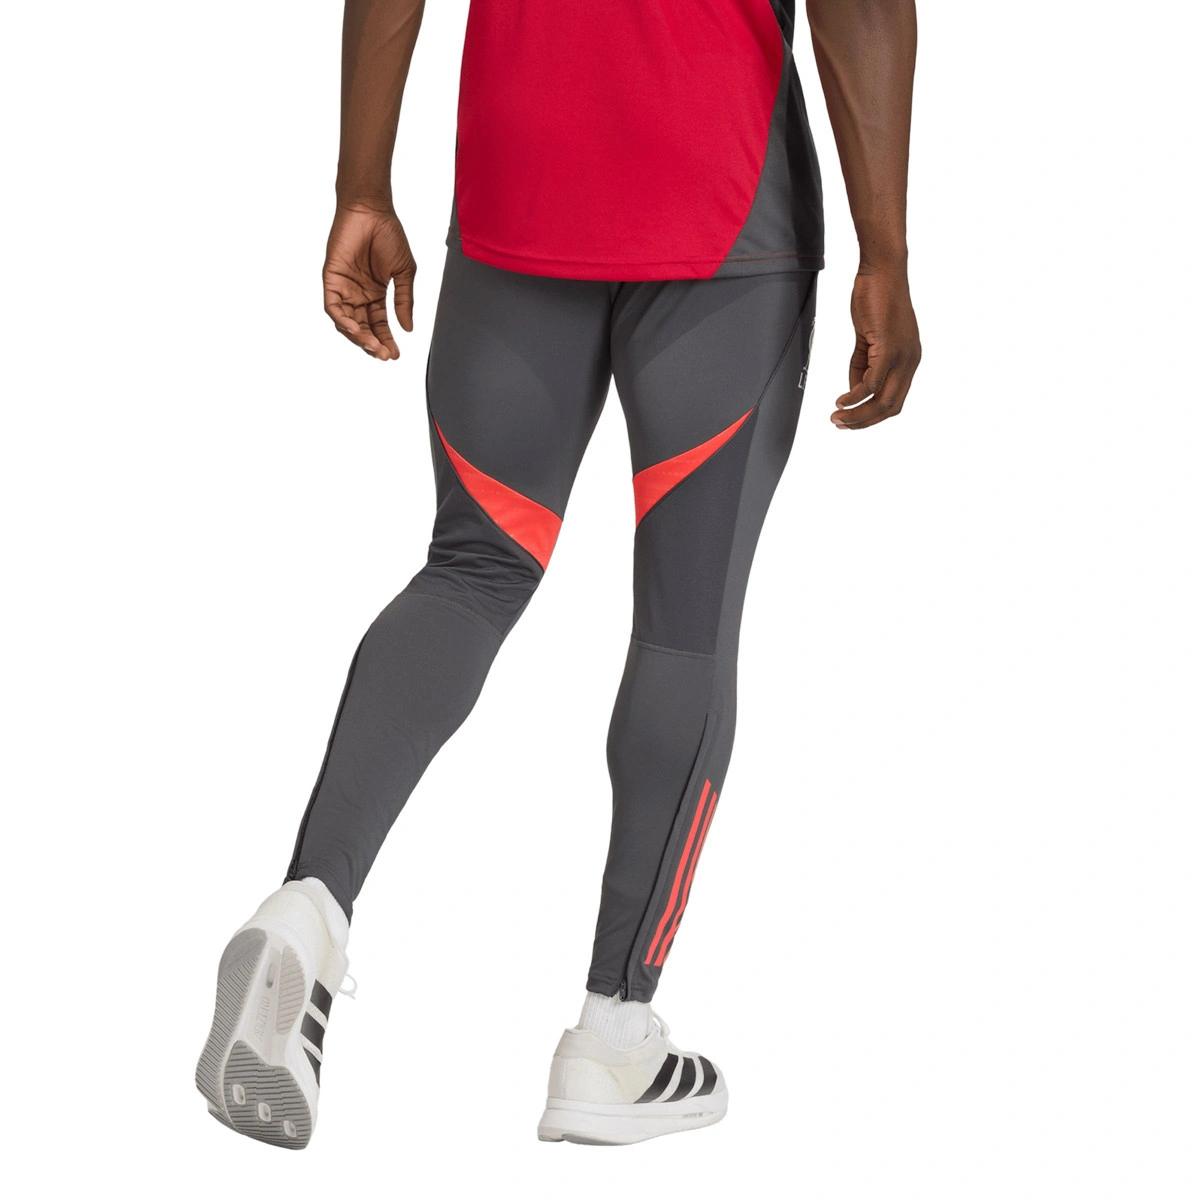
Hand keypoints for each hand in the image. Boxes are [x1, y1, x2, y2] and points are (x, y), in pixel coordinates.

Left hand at [323, 203, 415, 360]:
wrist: (372, 210)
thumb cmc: (388, 234)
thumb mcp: (404, 273)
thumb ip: (404, 301)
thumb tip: (407, 329)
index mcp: (375, 293)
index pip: (379, 325)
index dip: (387, 341)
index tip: (396, 355)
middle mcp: (358, 294)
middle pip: (363, 328)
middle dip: (373, 344)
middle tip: (385, 355)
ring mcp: (344, 288)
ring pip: (346, 323)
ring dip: (359, 337)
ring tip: (373, 346)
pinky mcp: (331, 279)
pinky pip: (333, 307)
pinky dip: (342, 321)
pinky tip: (356, 329)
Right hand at [833, 267, 921, 428]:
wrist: (883, 270)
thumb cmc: (875, 298)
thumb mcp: (869, 339)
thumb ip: (863, 365)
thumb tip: (855, 391)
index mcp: (909, 360)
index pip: (894, 400)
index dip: (872, 415)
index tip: (850, 419)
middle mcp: (911, 361)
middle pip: (890, 407)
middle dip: (864, 422)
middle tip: (840, 424)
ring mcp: (903, 356)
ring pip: (882, 400)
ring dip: (858, 415)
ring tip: (837, 418)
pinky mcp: (889, 348)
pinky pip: (871, 384)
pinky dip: (854, 397)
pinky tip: (841, 400)